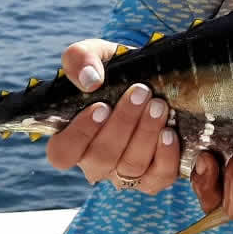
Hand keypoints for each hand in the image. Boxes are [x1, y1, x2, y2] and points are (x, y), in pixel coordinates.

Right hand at [45, 38, 179, 193]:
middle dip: (123, 124)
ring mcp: (123, 174)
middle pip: (101, 158)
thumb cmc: (117, 70)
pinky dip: (165, 156)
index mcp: (72, 138)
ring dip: (145, 134)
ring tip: (159, 106)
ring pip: (130, 167)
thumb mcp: (97, 54)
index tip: (100, 107)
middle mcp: (95, 162)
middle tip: (141, 92)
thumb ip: (80, 59)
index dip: (79, 135)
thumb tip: (90, 81)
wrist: (156, 77)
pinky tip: (170, 133)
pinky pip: (158, 177)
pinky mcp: (154, 178)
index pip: (62, 152)